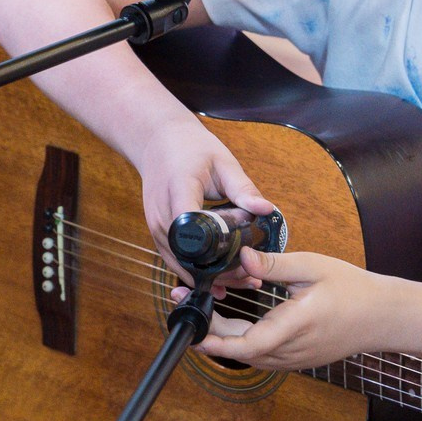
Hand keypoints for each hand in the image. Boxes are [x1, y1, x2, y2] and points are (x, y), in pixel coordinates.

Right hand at [130, 115, 278, 288]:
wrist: (156, 140)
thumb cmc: (190, 147)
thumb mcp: (222, 162)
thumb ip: (243, 188)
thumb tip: (267, 210)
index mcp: (179, 190)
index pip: (192, 227)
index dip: (215, 250)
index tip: (242, 260)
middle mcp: (161, 213)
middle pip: (186, 256)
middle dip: (218, 271)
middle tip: (250, 277)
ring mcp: (155, 225)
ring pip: (179, 263)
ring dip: (208, 276)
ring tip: (240, 280)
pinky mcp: (156, 231)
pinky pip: (174, 258)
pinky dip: (195, 270)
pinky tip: (219, 277)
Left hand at [203, 248, 394, 371]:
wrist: (384, 317)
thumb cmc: (353, 289)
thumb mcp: (314, 268)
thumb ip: (275, 264)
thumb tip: (242, 257)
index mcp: (296, 326)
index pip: (248, 345)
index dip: (216, 343)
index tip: (193, 331)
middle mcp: (293, 350)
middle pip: (241, 352)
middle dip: (209, 333)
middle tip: (185, 306)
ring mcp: (296, 360)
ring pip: (250, 356)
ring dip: (224, 338)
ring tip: (201, 311)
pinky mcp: (297, 360)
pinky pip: (261, 356)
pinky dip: (241, 342)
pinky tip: (228, 322)